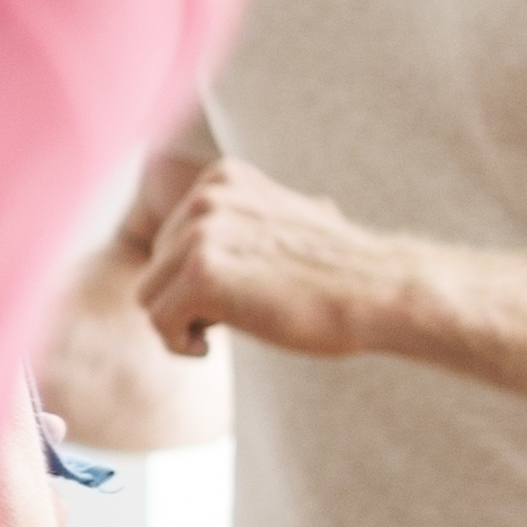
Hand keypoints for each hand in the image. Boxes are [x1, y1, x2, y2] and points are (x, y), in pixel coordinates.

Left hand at [139, 156, 398, 359]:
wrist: (378, 293)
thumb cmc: (334, 272)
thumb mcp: (277, 223)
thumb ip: (237, 219)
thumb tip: (199, 193)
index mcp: (222, 179)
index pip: (169, 239)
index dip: (192, 274)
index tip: (237, 288)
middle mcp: (206, 197)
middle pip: (154, 266)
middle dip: (184, 298)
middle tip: (235, 312)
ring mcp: (201, 233)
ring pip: (149, 295)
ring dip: (180, 322)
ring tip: (226, 327)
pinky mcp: (200, 274)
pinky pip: (158, 322)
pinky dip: (178, 344)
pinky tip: (211, 347)